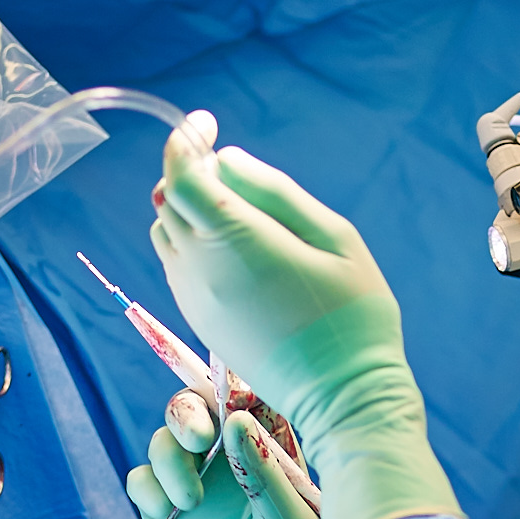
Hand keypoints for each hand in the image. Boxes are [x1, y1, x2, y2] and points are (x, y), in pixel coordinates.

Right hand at [127, 388, 325, 518]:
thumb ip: (262, 471)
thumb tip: (235, 421)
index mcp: (267, 446)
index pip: (240, 395)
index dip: (222, 384)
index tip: (218, 401)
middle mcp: (229, 456)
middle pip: (191, 406)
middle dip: (184, 414)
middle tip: (195, 441)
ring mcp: (196, 481)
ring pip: (162, 442)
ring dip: (168, 462)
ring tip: (190, 504)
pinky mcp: (167, 511)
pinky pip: (140, 480)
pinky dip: (145, 489)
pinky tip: (167, 515)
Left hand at [150, 115, 460, 518]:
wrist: (342, 395)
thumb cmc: (353, 315)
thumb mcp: (333, 237)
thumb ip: (275, 192)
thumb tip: (227, 160)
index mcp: (236, 243)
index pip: (180, 176)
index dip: (185, 141)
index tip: (206, 123)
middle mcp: (201, 270)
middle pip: (169, 198)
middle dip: (192, 171)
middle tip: (237, 171)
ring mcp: (193, 297)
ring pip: (166, 230)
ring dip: (190, 207)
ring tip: (241, 212)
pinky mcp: (196, 318)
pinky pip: (176, 261)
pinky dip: (193, 239)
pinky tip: (238, 248)